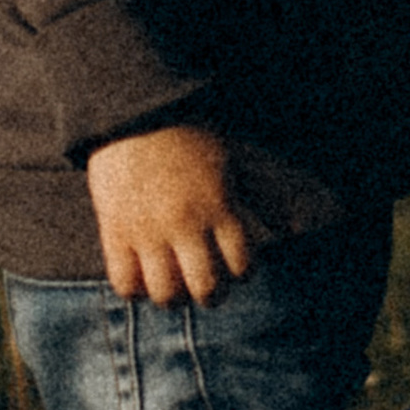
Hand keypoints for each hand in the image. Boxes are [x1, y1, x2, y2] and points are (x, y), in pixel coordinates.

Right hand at [85, 125, 255, 305]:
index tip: (234, 266)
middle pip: (207, 289)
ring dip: (173, 297)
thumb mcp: (235, 163)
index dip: (242, 273)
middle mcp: (186, 223)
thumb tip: (294, 229)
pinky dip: (133, 288)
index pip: (243, 266)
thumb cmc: (192, 138)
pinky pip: (124, 283)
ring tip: (172, 287)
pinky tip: (140, 275)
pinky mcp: (114, 231)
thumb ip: (265, 198)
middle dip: (211, 296)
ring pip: (165, 294)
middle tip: (205, 288)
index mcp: (219, 206)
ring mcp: (148, 230)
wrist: (136, 113)